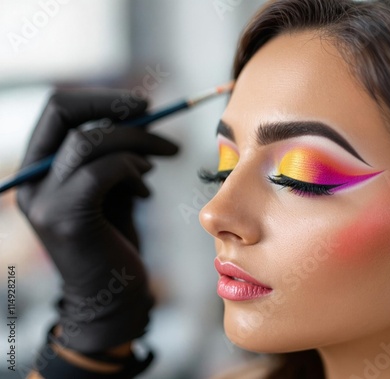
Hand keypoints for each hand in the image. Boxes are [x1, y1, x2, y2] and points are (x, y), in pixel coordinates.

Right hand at [17, 90, 177, 352]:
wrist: (112, 295)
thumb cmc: (115, 238)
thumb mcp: (111, 186)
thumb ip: (112, 153)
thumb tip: (137, 115)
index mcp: (39, 167)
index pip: (57, 109)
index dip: (101, 98)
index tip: (142, 105)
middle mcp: (32, 180)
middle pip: (63, 111)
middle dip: (115, 106)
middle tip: (152, 112)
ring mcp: (44, 199)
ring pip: (89, 140)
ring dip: (135, 143)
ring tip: (155, 164)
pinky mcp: (66, 218)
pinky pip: (102, 170)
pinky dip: (132, 170)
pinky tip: (146, 190)